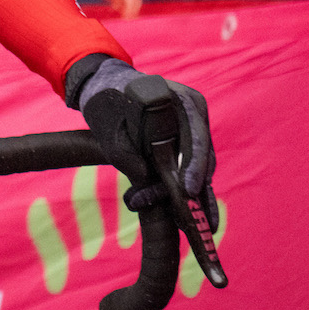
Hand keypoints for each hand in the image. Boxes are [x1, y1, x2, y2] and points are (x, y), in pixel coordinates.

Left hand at [73, 57, 216, 228]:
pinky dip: (180, 193)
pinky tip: (180, 218)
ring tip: (178, 222)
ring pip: (197, 171)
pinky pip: (187, 173)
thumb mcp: (110, 125)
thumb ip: (125, 152)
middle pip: (202, 159)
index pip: (196, 135)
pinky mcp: (185, 148)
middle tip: (186, 219)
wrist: (106, 87)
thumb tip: (145, 180)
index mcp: (183, 100)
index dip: (194, 164)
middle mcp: (195, 116)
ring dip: (185, 197)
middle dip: (192, 191)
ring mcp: (193, 133)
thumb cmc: (108, 100)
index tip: (188, 188)